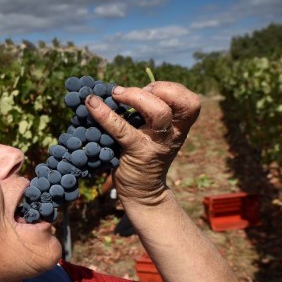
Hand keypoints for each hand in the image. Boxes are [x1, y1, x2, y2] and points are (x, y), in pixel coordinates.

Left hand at [85, 81, 200, 204]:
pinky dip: (105, 114)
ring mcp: (157, 144)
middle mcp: (172, 135)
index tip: (148, 90)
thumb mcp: (154, 134)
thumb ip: (146, 113)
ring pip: (160, 113)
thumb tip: (117, 88)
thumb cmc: (143, 156)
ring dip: (136, 97)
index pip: (190, 102)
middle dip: (153, 90)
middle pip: (175, 104)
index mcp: (179, 127)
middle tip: (127, 93)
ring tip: (115, 95)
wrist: (143, 193)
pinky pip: (122, 130)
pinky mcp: (137, 153)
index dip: (169, 89)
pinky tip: (91, 104)